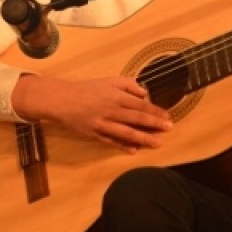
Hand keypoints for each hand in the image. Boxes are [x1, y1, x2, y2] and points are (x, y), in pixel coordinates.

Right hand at [12, 74, 172, 153]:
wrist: (62, 100)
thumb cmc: (87, 89)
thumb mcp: (108, 80)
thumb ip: (128, 84)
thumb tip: (144, 93)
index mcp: (116, 96)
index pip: (140, 105)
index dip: (155, 111)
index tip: (167, 116)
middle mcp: (112, 111)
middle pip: (137, 119)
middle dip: (154, 124)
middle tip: (169, 128)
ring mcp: (103, 124)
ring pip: (127, 133)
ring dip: (143, 138)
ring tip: (157, 143)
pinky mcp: (95, 135)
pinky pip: (111, 141)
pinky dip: (123, 146)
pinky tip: (134, 150)